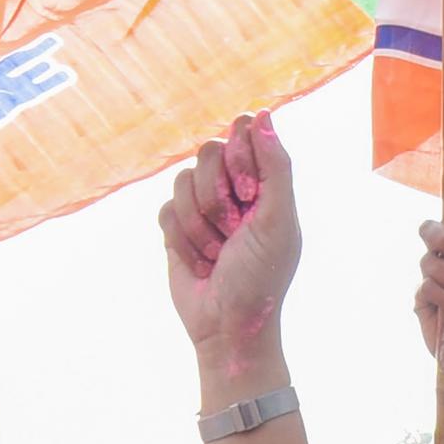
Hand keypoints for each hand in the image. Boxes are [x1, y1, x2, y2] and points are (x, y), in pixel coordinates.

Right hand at [162, 112, 301, 387]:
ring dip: (200, 225)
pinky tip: (200, 264)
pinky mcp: (177, 228)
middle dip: (217, 196)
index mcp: (265, 181)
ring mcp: (203, 207)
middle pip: (208, 151)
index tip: (250, 194)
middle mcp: (233, 188)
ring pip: (182, 182)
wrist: (228, 328)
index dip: (240, 157)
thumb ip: (276, 167)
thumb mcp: (278, 220)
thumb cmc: (261, 277)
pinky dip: (182, 240)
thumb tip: (263, 115)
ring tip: (217, 254)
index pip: (243, 130)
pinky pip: (165, 210)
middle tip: (234, 230)